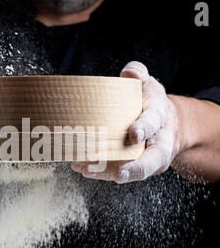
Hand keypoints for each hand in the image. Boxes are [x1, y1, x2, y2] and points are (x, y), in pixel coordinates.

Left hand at [71, 61, 180, 182]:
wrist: (164, 124)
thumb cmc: (151, 104)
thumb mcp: (148, 85)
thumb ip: (138, 74)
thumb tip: (129, 73)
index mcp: (160, 118)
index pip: (154, 123)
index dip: (145, 128)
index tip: (133, 134)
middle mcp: (157, 143)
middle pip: (151, 160)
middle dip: (135, 168)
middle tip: (119, 173)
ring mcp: (146, 158)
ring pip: (131, 170)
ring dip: (108, 172)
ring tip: (85, 169)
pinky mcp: (133, 166)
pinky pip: (118, 171)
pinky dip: (100, 172)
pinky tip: (83, 168)